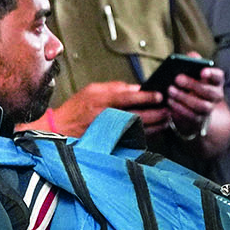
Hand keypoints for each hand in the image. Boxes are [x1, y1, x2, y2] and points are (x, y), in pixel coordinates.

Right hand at [37, 81, 166, 137]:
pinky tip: (156, 130)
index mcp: (102, 100)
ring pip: (140, 129)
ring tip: (167, 119)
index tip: (159, 96)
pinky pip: (135, 139)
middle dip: (157, 113)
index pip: (129, 97)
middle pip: (139, 115)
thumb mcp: (92, 90)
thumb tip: (136, 88)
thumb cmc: (76, 109)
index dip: (147, 97)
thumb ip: (115, 87)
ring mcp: (110, 131)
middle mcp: (107, 116)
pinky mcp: (112, 142)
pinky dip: (148, 134)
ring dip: (157, 125)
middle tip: (169, 109)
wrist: (61, 130)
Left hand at [165, 67, 223, 133]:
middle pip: (209, 92)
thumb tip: (192, 56)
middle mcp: (216, 96)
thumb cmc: (191, 83)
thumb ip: (193, 62)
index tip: (202, 71)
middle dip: (193, 85)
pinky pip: (191, 116)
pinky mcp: (199, 120)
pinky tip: (169, 101)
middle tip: (177, 79)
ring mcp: (209, 109)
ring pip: (201, 106)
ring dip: (184, 98)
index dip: (212, 74)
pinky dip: (179, 108)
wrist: (190, 106)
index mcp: (216, 81)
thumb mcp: (192, 72)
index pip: (218, 76)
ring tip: (170, 90)